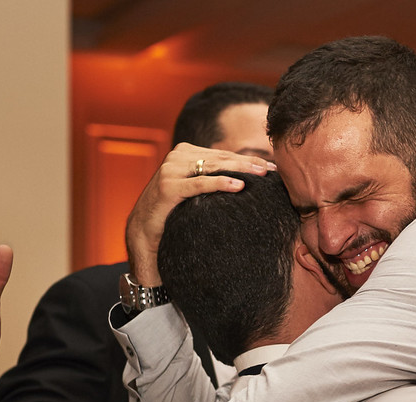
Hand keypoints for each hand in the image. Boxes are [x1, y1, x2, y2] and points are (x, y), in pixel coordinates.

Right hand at [125, 143, 274, 283]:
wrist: (144, 233)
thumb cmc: (174, 213)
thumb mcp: (196, 192)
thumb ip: (213, 180)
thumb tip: (247, 180)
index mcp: (186, 153)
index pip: (223, 155)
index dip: (248, 160)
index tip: (271, 168)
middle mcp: (177, 157)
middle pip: (221, 159)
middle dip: (248, 164)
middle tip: (272, 170)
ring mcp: (171, 169)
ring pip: (213, 167)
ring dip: (239, 170)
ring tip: (261, 175)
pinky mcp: (168, 186)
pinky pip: (199, 184)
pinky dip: (219, 183)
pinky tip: (238, 185)